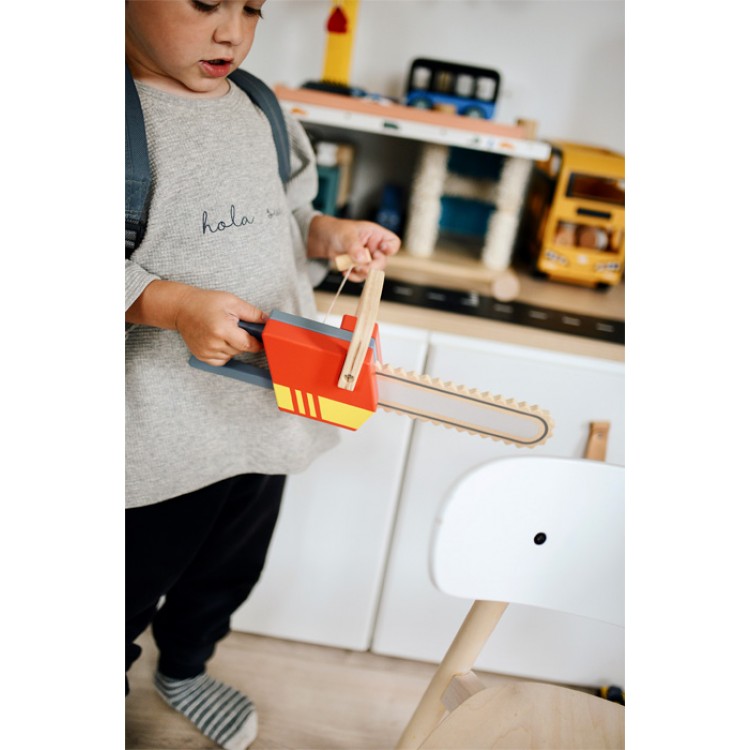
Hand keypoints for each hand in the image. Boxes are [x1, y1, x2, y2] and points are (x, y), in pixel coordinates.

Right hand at [126, 280, 266, 365]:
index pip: (248, 344)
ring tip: (224, 331)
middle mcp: (213, 343)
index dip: (257, 343)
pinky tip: (219, 340)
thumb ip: (253, 313)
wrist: (181, 308)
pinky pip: (221, 361)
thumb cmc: (206, 302)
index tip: (261, 340)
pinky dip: (224, 353)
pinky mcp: (201, 356)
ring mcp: (206, 352)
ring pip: (231, 355)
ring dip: (233, 346)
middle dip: (243, 340)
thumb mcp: (232, 302)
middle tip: (235, 327)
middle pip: (240, 350)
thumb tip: (269, 322)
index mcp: (222, 329)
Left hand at [308, 215, 400, 281]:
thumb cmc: (336, 230)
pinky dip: (354, 276)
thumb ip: (355, 247)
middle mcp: (374, 247)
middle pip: (383, 262)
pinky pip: (361, 276)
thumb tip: (362, 259)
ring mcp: (367, 258)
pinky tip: (345, 271)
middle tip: (361, 267)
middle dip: (372, 267)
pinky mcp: (359, 267)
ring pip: (372, 272)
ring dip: (361, 273)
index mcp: (375, 235)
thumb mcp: (346, 235)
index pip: (393, 242)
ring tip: (349, 268)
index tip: (382, 250)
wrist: (322, 240)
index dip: (390, 249)